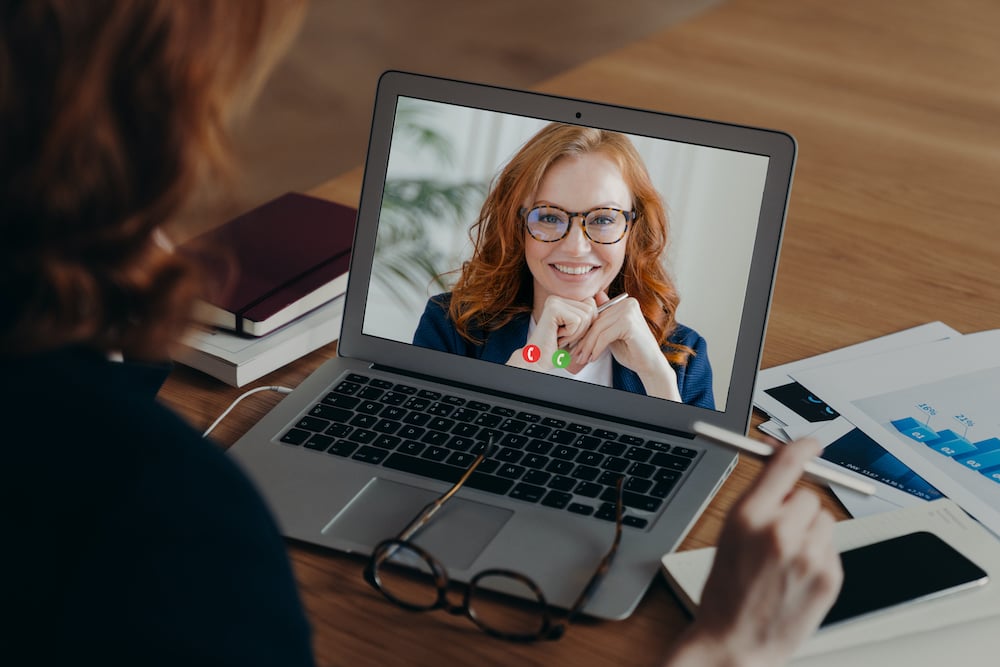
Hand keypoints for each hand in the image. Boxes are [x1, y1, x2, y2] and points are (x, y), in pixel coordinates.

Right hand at [506, 294, 595, 370]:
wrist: (539, 360)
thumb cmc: (558, 349)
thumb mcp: (580, 330)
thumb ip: (591, 315)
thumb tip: (606, 297)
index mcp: (563, 300)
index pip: (592, 304)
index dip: (589, 323)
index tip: (573, 334)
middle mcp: (557, 298)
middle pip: (591, 308)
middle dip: (584, 329)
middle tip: (567, 336)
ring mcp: (554, 302)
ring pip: (586, 315)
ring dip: (577, 333)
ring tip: (562, 337)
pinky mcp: (553, 309)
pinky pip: (578, 321)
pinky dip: (571, 334)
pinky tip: (558, 337)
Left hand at [568, 292, 680, 399]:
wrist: (650, 365)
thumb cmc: (632, 350)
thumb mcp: (612, 333)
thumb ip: (603, 322)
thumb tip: (585, 314)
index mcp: (625, 302)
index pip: (598, 315)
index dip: (585, 331)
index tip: (575, 344)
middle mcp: (628, 303)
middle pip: (597, 321)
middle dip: (584, 340)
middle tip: (576, 353)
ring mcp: (629, 311)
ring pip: (599, 329)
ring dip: (588, 346)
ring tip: (582, 358)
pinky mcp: (629, 323)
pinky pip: (604, 336)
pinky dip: (596, 349)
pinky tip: (593, 358)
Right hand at [663, 438, 842, 666]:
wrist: (736, 643)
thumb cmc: (726, 592)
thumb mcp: (729, 534)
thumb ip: (758, 499)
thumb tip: (783, 464)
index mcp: (747, 516)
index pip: (785, 464)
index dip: (801, 448)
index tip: (811, 443)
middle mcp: (780, 532)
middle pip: (807, 494)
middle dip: (797, 506)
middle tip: (779, 530)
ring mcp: (808, 555)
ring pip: (824, 520)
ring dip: (811, 531)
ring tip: (786, 558)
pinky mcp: (829, 576)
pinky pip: (831, 547)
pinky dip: (818, 554)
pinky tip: (796, 574)